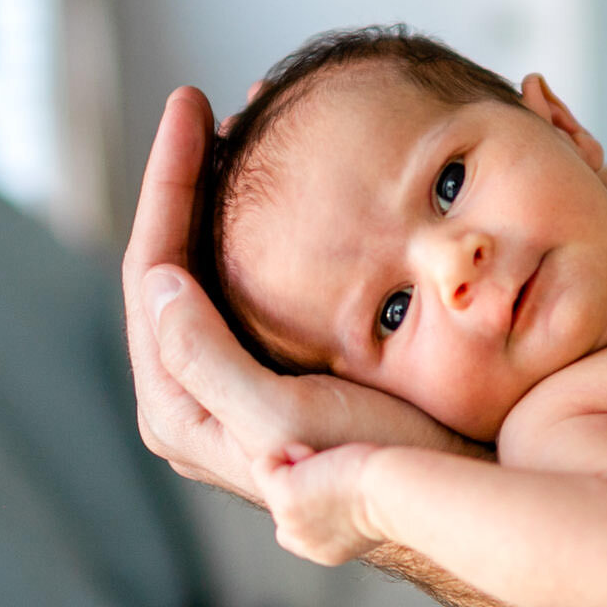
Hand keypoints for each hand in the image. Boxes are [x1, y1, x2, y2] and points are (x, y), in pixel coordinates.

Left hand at [122, 87, 475, 505]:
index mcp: (181, 406)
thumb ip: (207, 360)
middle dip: (183, 180)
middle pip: (167, 263)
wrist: (453, 499)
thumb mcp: (281, 419)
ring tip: (233, 134)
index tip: (191, 106)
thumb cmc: (378, 466)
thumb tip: (158, 281)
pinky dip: (249, 232)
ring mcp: (231, 385)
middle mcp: (194, 396)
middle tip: (203, 107)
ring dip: (212, 201)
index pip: (153, 268)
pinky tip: (273, 195)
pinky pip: (241, 288)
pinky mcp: (273, 377)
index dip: (168, 181)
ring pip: (202, 271)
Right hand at [252, 442, 383, 566]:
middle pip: (284, 503)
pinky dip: (285, 452)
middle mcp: (304, 543)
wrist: (395, 493)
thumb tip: (332, 487)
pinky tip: (312, 454)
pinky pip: (263, 466)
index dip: (312, 498)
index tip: (341, 486)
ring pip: (274, 482)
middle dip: (303, 482)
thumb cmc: (397, 491)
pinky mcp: (283, 498)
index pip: (300, 527)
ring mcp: (290, 521)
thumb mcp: (366, 509)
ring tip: (330, 465)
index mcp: (326, 551)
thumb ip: (344, 511)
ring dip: (299, 465)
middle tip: (336, 475)